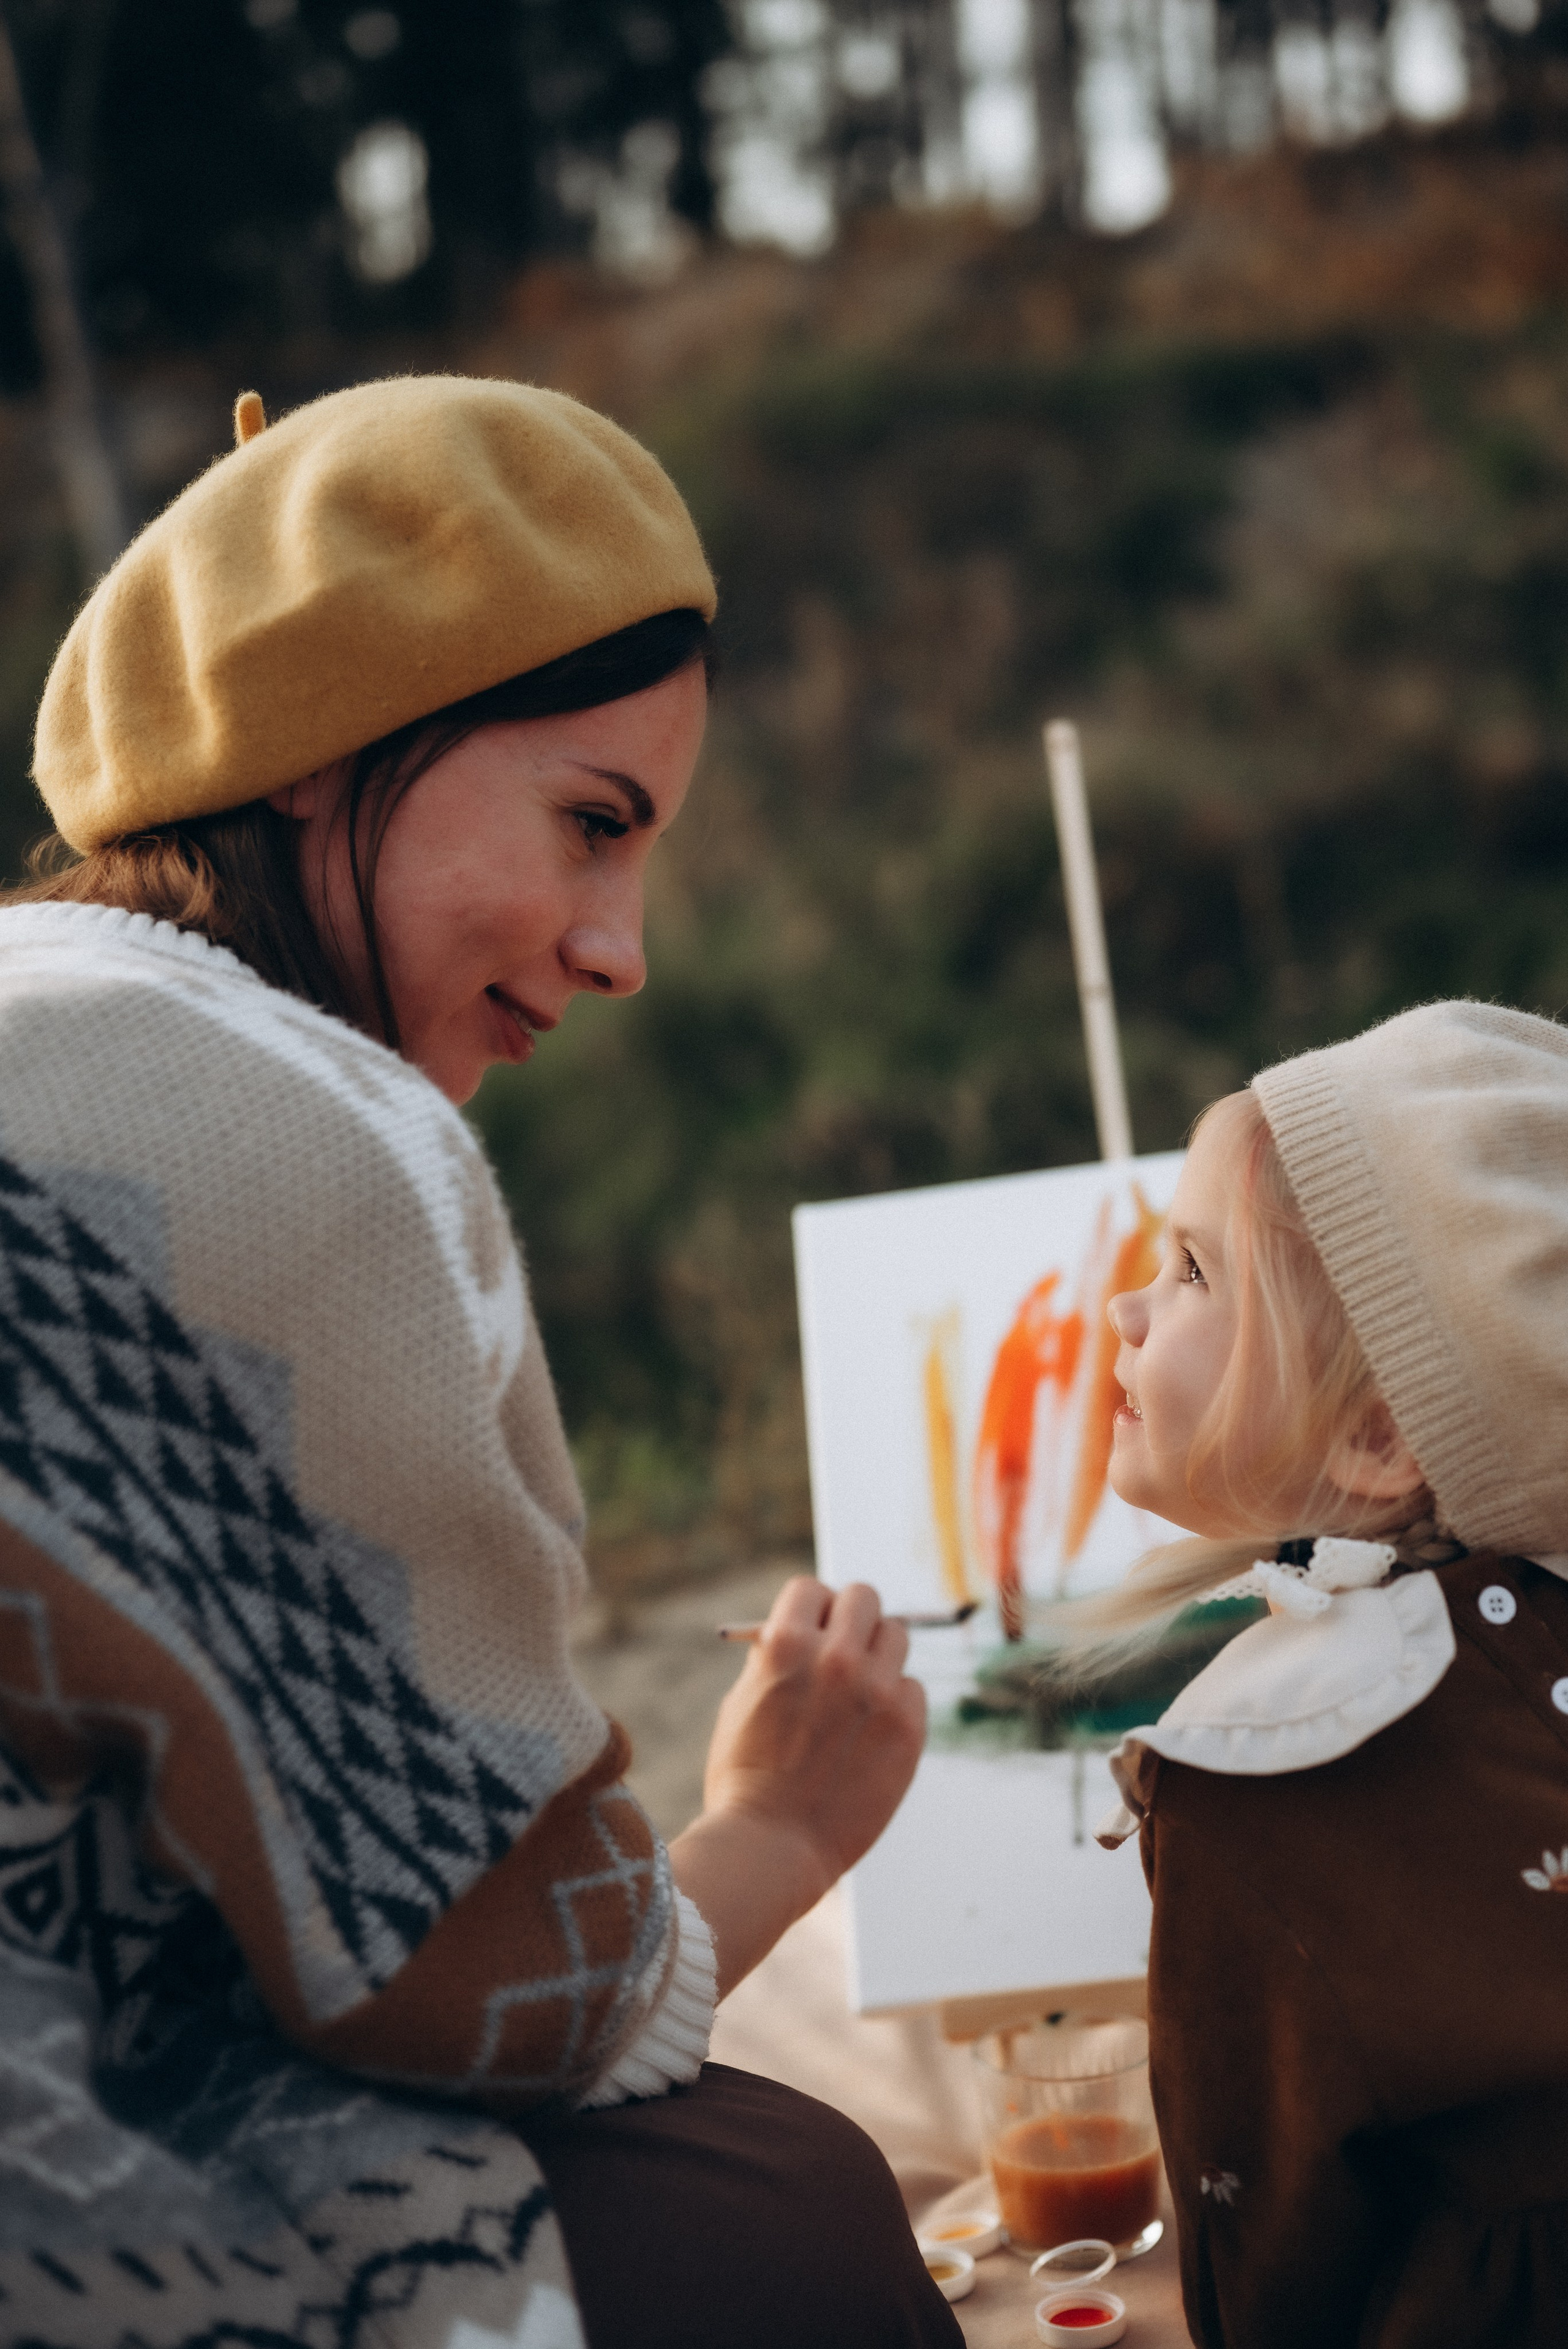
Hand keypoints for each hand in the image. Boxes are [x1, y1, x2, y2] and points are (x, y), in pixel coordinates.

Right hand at [704, 1576, 925, 1881]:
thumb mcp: (742, 1701)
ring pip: (896, 1636)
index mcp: (785, 1642)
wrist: (770, 1849)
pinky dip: (896, 1703)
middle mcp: (836, 1657)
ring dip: (878, 1656)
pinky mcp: (908, 1728)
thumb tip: (808, 1627)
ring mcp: (878, 1691)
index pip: (811, 1589)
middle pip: (863, 1598)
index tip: (811, 1629)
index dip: (809, 1610)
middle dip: (850, 1620)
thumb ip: (775, 1658)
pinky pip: (914, 1690)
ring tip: (859, 1693)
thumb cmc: (744, 1778)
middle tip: (843, 1649)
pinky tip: (871, 1734)